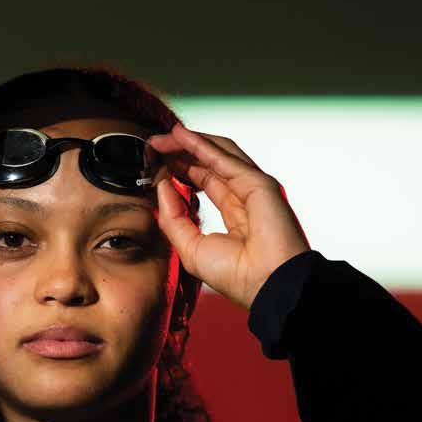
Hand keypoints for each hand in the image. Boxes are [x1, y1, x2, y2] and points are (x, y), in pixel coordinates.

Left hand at [147, 122, 311, 311]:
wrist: (266, 285)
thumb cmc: (237, 276)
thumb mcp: (191, 248)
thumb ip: (174, 218)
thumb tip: (161, 188)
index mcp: (234, 215)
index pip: (204, 181)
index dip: (180, 170)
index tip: (157, 164)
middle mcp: (244, 197)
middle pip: (209, 164)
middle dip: (181, 152)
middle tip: (154, 145)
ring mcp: (253, 187)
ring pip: (217, 154)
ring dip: (188, 143)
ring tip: (162, 137)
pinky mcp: (258, 183)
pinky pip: (224, 158)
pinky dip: (200, 145)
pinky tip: (179, 136)